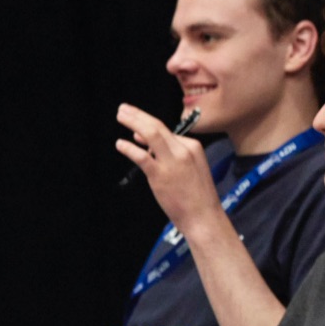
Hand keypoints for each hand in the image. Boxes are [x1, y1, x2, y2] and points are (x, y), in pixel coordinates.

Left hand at [116, 103, 223, 232]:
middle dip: (138, 115)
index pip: (167, 132)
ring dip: (133, 122)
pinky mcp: (161, 176)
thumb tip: (143, 140)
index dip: (147, 124)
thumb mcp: (190, 169)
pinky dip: (129, 148)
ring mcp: (172, 162)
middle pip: (157, 126)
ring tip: (120, 115)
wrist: (204, 217)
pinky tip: (120, 144)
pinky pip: (142, 157)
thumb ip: (169, 154)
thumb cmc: (197, 196)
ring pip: (150, 135)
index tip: (135, 123)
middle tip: (123, 108)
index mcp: (193, 147)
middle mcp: (183, 150)